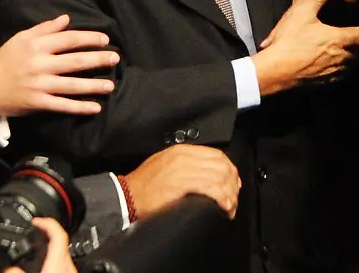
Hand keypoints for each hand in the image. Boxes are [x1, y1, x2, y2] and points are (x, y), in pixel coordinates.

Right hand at [0, 15, 117, 117]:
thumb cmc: (3, 60)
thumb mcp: (20, 39)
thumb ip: (44, 29)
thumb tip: (66, 19)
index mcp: (35, 46)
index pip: (68, 40)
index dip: (89, 38)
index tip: (105, 39)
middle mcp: (39, 64)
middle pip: (75, 61)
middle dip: (98, 59)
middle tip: (115, 58)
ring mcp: (39, 85)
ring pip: (72, 85)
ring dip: (94, 85)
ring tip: (111, 85)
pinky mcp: (37, 102)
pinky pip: (62, 105)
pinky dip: (79, 107)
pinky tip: (95, 107)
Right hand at [124, 145, 241, 218]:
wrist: (125, 197)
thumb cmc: (143, 186)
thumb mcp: (164, 165)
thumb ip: (184, 165)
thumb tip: (206, 173)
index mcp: (181, 150)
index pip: (216, 155)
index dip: (229, 170)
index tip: (232, 184)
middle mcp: (185, 156)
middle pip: (222, 165)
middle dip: (232, 183)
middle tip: (233, 199)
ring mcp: (184, 169)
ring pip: (220, 176)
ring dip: (229, 194)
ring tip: (229, 207)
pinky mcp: (183, 183)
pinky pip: (213, 188)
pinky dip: (223, 198)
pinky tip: (224, 207)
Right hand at [254, 0, 358, 95]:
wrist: (275, 71)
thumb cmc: (289, 41)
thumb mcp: (302, 12)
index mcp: (336, 39)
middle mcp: (337, 56)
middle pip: (358, 53)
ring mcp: (329, 72)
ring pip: (348, 66)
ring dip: (355, 61)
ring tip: (358, 59)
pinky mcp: (319, 82)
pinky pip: (336, 77)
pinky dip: (341, 73)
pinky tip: (338, 73)